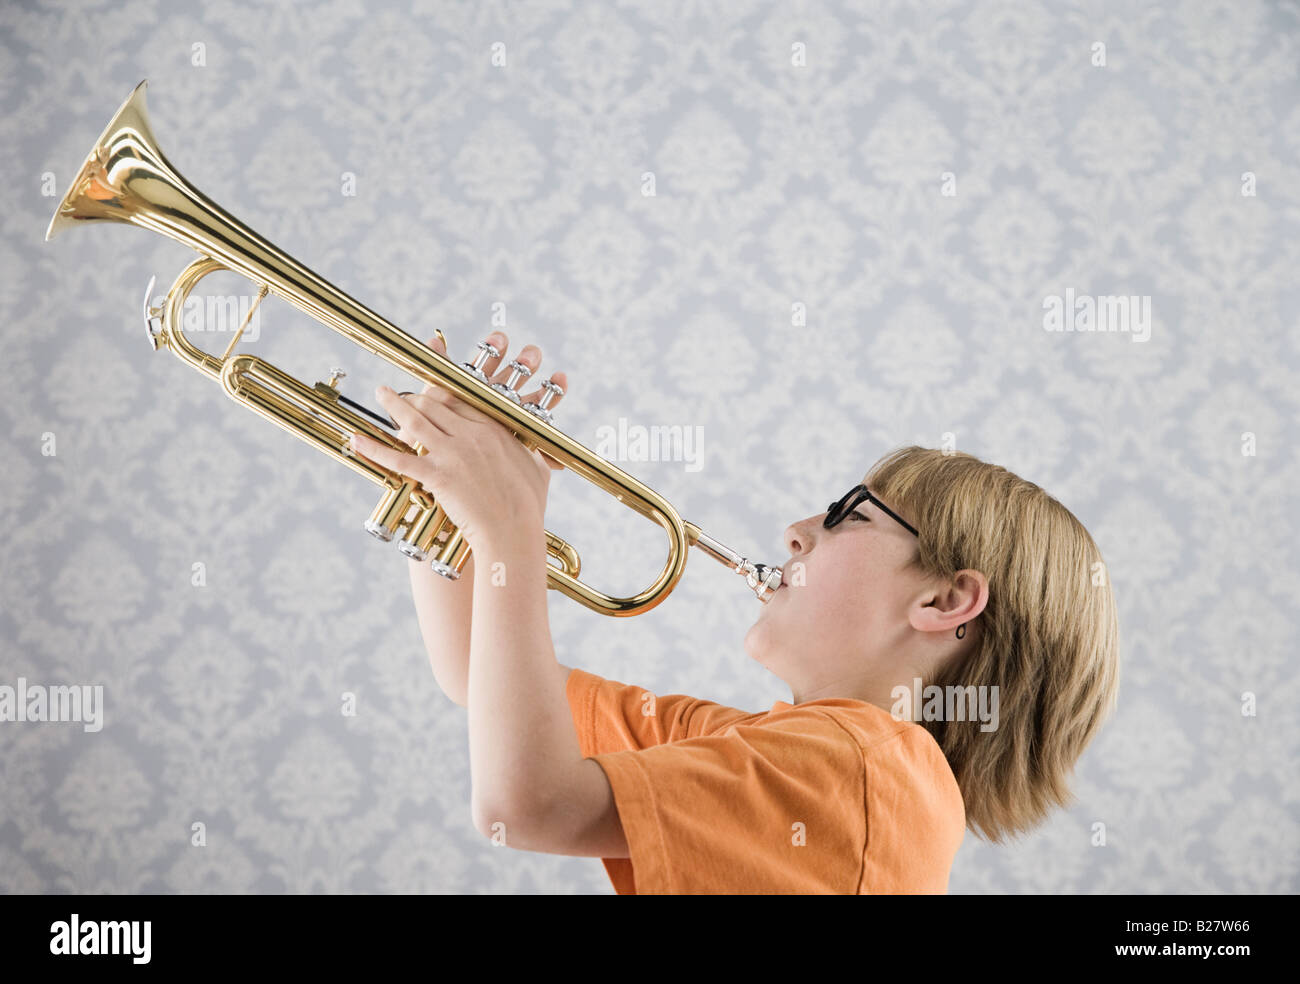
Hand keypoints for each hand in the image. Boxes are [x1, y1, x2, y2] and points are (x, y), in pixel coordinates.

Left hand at [348, 331, 567, 548]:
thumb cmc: (529, 506)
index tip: (433, 391)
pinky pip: (398, 459)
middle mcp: (471, 434)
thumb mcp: (537, 470)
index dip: (443, 394)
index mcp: (494, 429)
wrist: (514, 531)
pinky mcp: (437, 476)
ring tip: (381, 393)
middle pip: (435, 404)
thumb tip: (538, 456)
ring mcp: (452, 453)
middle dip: (416, 396)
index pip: (462, 400)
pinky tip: (356, 440)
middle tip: (401, 394)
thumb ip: (532, 456)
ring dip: (394, 404)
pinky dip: (374, 448)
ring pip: (415, 420)